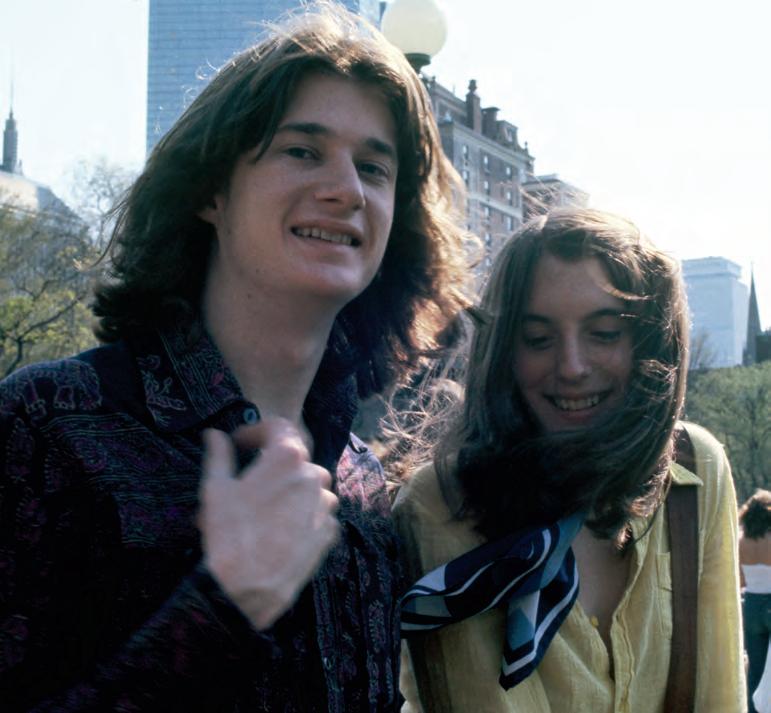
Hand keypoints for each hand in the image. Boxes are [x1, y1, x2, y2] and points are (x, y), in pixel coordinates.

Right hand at [199, 418, 338, 629]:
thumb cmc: (229, 534)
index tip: (241, 444)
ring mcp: (326, 504)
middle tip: (249, 481)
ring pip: (309, 486)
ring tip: (262, 511)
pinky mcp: (330, 531)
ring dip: (290, 491)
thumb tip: (213, 435)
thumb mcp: (216, 489)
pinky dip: (302, 516)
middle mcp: (313, 475)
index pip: (279, 427)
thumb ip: (218, 455)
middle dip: (273, 465)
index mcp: (287, 457)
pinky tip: (279, 530)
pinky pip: (317, 514)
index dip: (257, 431)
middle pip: (295, 459)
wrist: (248, 587)